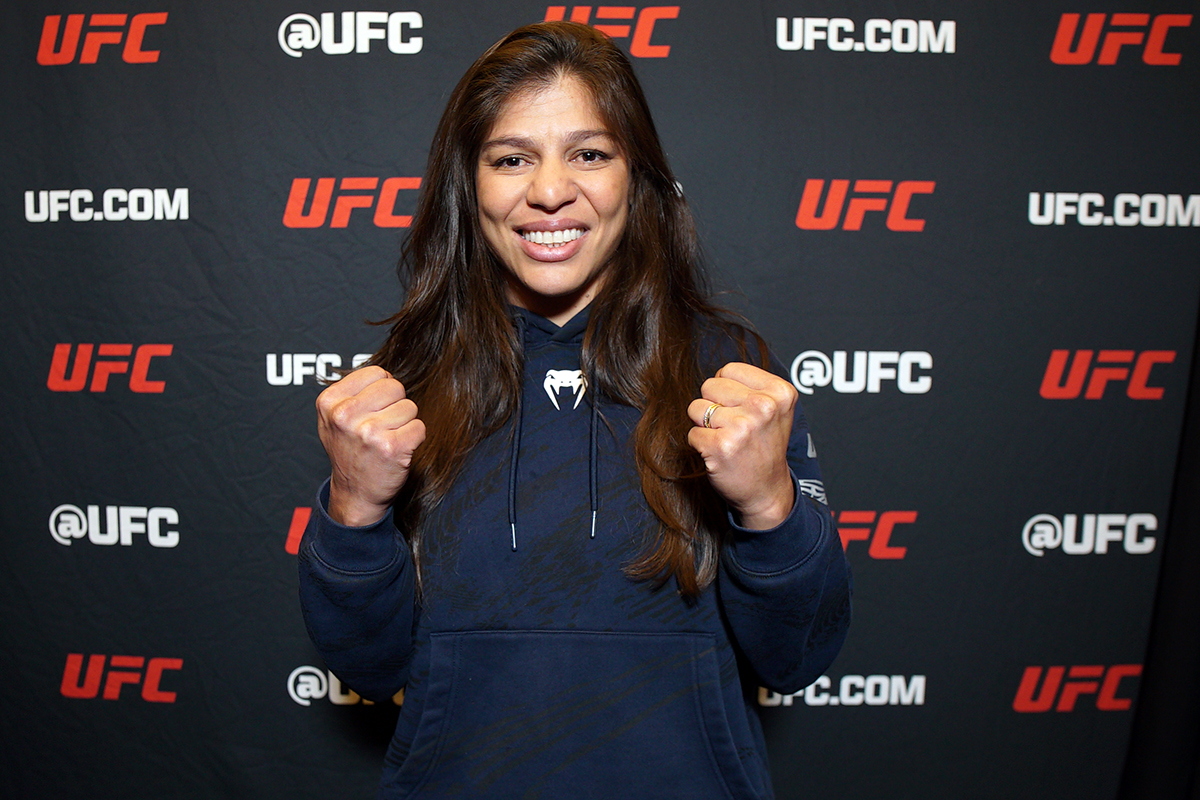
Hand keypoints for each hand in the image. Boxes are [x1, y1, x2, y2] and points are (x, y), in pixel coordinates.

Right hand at [315, 366, 425, 526]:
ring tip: (388, 439)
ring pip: (410, 407)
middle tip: (383, 426)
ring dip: (405, 424)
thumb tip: (386, 373)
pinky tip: (399, 450)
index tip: (374, 409)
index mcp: (330, 402)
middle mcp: (345, 416)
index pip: (376, 373)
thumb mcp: (335, 418)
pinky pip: (419, 427)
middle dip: (396, 405)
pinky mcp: (391, 448)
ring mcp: (368, 432)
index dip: (383, 390)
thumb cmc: (349, 451)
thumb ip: (353, 392)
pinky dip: (414, 439)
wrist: (354, 493)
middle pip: (395, 387)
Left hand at [687, 362, 796, 529]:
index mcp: (780, 392)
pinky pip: (692, 433)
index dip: (727, 391)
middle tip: (732, 427)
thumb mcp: (775, 409)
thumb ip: (752, 385)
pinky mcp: (721, 447)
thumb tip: (717, 374)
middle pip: (709, 385)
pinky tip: (719, 454)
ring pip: (696, 408)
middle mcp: (764, 406)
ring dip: (705, 425)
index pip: (728, 370)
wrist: (767, 491)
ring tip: (726, 439)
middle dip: (714, 405)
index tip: (742, 410)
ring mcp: (742, 427)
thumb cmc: (764, 446)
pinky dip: (700, 444)